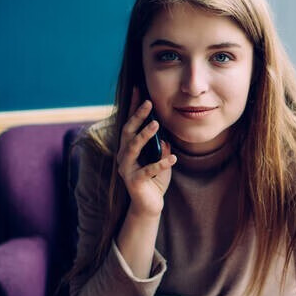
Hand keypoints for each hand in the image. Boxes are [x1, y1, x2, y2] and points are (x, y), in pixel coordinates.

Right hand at [115, 88, 176, 217]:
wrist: (150, 205)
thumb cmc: (155, 179)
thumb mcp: (161, 159)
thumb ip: (160, 146)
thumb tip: (164, 136)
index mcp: (129, 147)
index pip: (130, 123)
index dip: (134, 107)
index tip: (139, 90)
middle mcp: (124, 156)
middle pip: (128, 131)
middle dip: (137, 116)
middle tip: (148, 103)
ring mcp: (126, 168)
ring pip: (133, 147)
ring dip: (144, 134)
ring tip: (156, 123)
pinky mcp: (134, 181)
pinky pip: (148, 170)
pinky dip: (161, 164)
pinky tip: (172, 158)